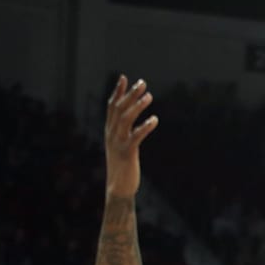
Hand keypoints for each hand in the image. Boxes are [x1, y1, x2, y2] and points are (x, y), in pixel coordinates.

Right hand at [104, 75, 158, 196]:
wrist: (118, 187)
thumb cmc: (122, 166)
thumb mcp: (120, 145)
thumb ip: (123, 131)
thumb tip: (128, 118)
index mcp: (109, 131)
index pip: (111, 107)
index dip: (118, 92)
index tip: (124, 77)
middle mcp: (111, 134)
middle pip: (119, 109)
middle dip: (130, 94)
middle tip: (142, 83)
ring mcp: (117, 143)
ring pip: (125, 119)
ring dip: (137, 106)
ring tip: (149, 96)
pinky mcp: (126, 153)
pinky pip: (135, 136)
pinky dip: (145, 127)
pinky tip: (155, 119)